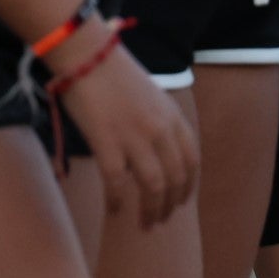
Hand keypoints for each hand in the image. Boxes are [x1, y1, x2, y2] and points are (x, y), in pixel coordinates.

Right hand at [56, 36, 198, 226]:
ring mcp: (135, 136)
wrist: (86, 53)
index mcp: (172, 115)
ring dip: (150, 211)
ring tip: (144, 224)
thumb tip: (155, 151)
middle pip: (175, 178)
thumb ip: (159, 121)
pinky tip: (114, 211)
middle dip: (169, 205)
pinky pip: (117, 184)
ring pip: (153, 186)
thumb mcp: (150, 93)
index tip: (180, 202)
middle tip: (159, 221)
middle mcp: (160, 128)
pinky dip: (117, 202)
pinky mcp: (107, 142)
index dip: (189, 186)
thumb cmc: (112, 70)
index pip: (192, 160)